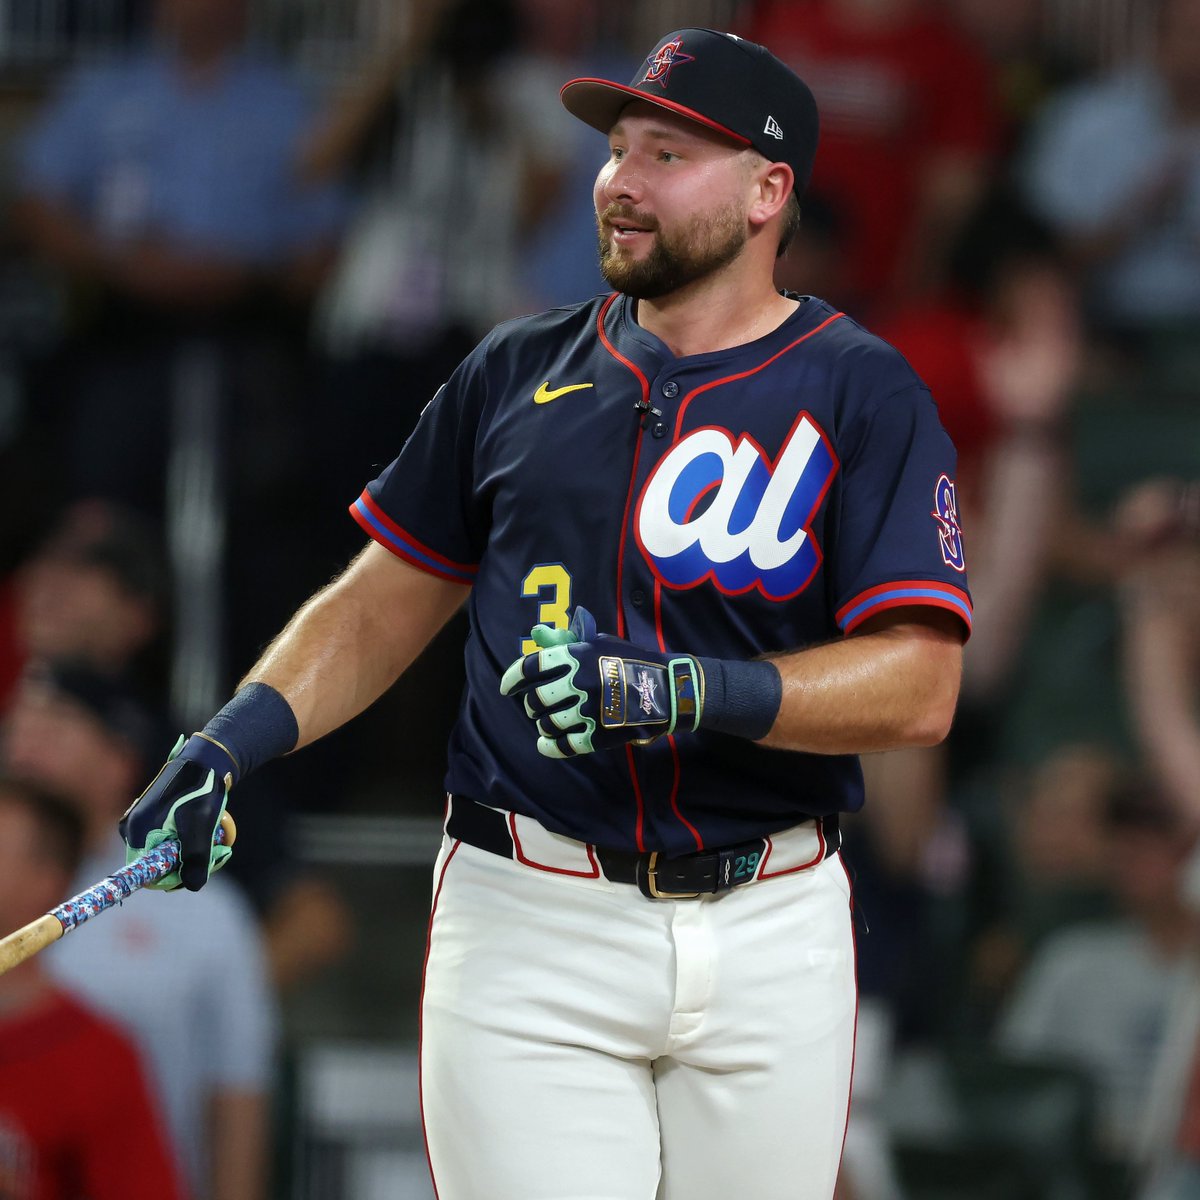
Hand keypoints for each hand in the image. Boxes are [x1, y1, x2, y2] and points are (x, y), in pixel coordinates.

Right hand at [119, 735, 235, 890]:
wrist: (205, 761)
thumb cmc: (201, 791)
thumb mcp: (201, 827)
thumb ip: (196, 858)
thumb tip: (193, 886)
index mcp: (136, 832)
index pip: (146, 873)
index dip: (171, 877)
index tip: (196, 870)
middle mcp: (132, 829)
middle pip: (157, 863)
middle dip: (185, 863)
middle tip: (215, 851)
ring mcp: (141, 822)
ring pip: (165, 851)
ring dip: (190, 850)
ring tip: (214, 837)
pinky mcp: (152, 816)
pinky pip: (167, 839)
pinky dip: (187, 839)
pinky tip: (205, 828)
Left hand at [499, 607, 702, 758]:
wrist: (665, 688)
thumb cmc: (629, 660)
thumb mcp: (598, 643)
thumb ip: (566, 641)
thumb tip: (537, 633)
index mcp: (577, 655)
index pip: (530, 667)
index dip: (512, 678)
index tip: (507, 687)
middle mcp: (579, 682)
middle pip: (536, 700)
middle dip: (532, 704)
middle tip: (536, 706)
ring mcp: (588, 711)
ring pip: (547, 724)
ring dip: (543, 724)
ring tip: (548, 722)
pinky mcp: (599, 735)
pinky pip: (564, 746)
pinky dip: (550, 747)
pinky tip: (546, 745)